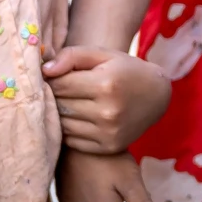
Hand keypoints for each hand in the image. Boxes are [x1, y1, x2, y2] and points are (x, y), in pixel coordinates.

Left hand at [43, 45, 170, 154]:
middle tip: (61, 89)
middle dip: (54, 96)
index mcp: (106, 84)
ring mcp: (109, 132)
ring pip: (63, 124)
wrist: (156, 96)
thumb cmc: (125, 70)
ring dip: (60, 114)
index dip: (52, 79)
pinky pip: (72, 140)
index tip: (54, 77)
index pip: (60, 84)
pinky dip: (70, 129)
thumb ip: (72, 56)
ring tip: (69, 102)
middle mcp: (108, 111)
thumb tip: (45, 71)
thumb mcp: (103, 54)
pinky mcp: (108, 147)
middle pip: (60, 105)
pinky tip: (78, 118)